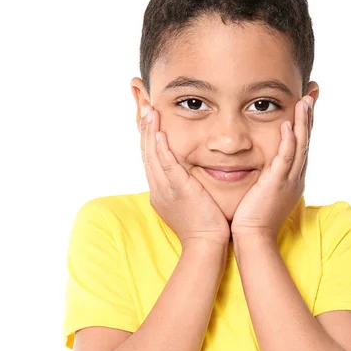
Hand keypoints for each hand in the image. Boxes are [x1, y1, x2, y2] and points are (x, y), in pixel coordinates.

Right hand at [140, 105, 230, 248]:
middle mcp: (158, 188)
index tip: (147, 117)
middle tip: (143, 105)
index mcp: (161, 190)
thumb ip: (187, 187)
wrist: (207, 244)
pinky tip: (157, 132)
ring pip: (152, 155)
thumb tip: (191, 176)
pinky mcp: (178, 190)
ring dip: (149, 131)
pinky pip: (165, 165)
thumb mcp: (190, 202)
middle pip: (146, 152)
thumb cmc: (205, 226)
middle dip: (144, 128)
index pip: (151, 158)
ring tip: (148, 110)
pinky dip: (160, 148)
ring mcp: (166, 189)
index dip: (147, 136)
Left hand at [230, 96, 312, 240]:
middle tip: (313, 92)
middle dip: (309, 116)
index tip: (306, 102)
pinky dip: (288, 142)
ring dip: (303, 122)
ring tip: (305, 101)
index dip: (304, 123)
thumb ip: (265, 177)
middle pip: (305, 140)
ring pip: (300, 146)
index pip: (300, 144)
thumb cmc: (252, 218)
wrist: (253, 238)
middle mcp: (295, 176)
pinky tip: (288, 126)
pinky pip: (286, 159)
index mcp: (291, 177)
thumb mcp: (263, 192)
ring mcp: (288, 180)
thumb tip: (260, 168)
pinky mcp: (277, 184)